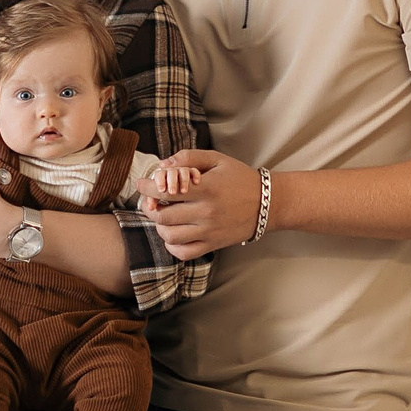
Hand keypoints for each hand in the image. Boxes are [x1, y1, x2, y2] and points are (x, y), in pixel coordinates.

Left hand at [141, 150, 264, 256]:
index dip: (147, 187)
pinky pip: (183, 253)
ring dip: (159, 226)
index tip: (142, 183)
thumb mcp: (217, 159)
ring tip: (162, 216)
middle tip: (150, 200)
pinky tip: (174, 234)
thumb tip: (163, 166)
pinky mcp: (213, 245)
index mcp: (207, 188)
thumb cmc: (240, 178)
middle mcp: (207, 212)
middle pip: (163, 215)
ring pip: (169, 236)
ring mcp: (210, 232)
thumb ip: (189, 157)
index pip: (166, 190)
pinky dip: (172, 246)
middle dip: (149, 207)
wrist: (268, 204)